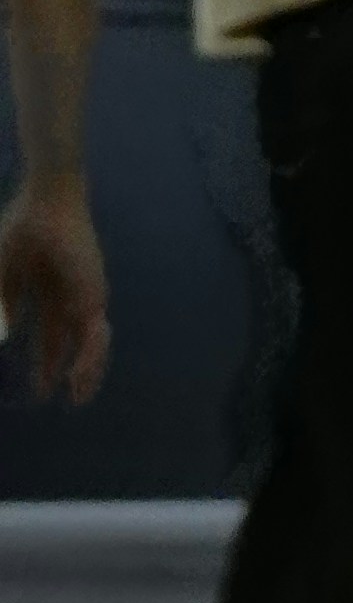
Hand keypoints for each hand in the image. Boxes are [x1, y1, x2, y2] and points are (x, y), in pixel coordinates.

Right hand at [0, 177, 108, 403]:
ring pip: (89, 343)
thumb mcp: (1, 274)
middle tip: (59, 396)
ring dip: (84, 372)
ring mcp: (85, 296)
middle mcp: (70, 295)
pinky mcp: (94, 297)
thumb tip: (3, 335)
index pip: (49, 331)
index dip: (45, 359)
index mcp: (49, 288)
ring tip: (75, 397)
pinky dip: (87, 360)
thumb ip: (2, 303)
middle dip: (63, 370)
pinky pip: (94, 338)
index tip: (40, 386)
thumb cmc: (20, 229)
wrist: (45, 205)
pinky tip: (76, 379)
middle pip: (69, 341)